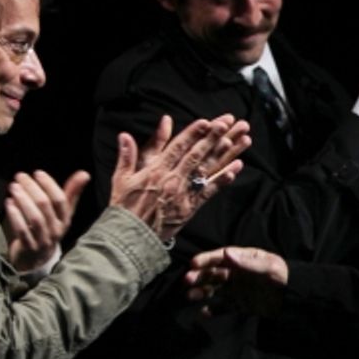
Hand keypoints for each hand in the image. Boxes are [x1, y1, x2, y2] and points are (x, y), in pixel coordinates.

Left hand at [5, 170, 90, 271]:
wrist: (38, 258)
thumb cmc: (49, 228)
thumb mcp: (62, 213)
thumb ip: (71, 192)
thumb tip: (85, 173)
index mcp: (65, 219)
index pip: (60, 200)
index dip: (49, 185)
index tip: (37, 173)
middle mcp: (56, 229)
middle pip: (45, 206)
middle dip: (32, 188)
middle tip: (19, 176)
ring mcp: (43, 240)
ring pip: (35, 218)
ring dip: (23, 200)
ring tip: (13, 188)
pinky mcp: (29, 247)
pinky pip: (22, 231)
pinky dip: (15, 216)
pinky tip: (8, 203)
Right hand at [109, 115, 250, 240]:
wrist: (131, 237)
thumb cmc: (125, 208)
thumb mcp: (121, 180)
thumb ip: (126, 156)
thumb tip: (124, 135)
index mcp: (156, 170)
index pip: (177, 147)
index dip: (192, 133)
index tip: (206, 122)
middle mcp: (172, 180)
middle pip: (196, 155)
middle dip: (212, 138)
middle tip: (226, 123)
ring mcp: (183, 194)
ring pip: (206, 170)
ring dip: (223, 154)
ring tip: (237, 141)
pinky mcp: (190, 209)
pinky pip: (209, 192)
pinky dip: (223, 180)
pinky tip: (235, 169)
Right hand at [185, 246, 288, 316]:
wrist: (296, 299)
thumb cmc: (284, 277)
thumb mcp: (269, 267)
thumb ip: (248, 262)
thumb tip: (226, 253)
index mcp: (245, 260)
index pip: (222, 257)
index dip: (207, 259)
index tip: (193, 263)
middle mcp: (238, 273)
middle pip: (214, 273)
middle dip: (200, 276)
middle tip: (187, 280)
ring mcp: (238, 289)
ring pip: (215, 289)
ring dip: (201, 291)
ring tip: (189, 296)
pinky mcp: (241, 305)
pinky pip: (223, 307)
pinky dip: (213, 310)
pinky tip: (203, 313)